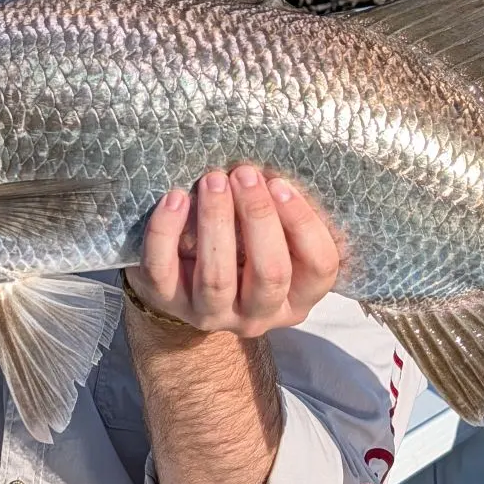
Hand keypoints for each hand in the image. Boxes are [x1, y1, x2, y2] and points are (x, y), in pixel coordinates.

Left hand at [128, 166, 340, 338]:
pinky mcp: (168, 302)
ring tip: (213, 181)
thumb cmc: (242, 247)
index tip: (279, 184)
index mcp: (296, 297)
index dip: (303, 223)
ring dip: (216, 221)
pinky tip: (175, 198)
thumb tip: (275, 170)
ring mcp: (212, 314)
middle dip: (259, 217)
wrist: (185, 279)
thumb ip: (282, 214)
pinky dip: (166, 231)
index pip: (319, 266)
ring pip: (217, 278)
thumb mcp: (273, 238)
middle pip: (271, 274)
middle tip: (244, 174)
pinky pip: (163, 270)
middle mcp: (259, 314)